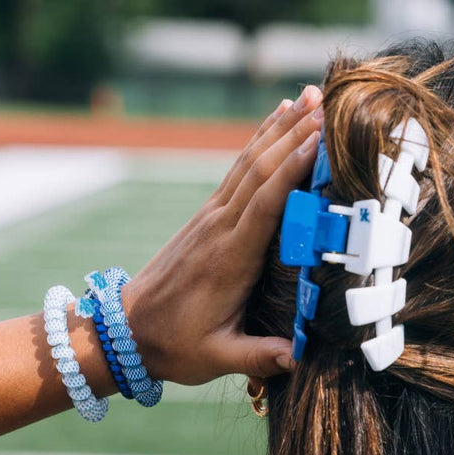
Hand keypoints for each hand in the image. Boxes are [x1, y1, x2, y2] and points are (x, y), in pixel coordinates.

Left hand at [122, 86, 322, 385]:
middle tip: (327, 102)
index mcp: (228, 259)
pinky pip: (239, 170)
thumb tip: (299, 356)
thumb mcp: (216, 358)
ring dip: (280, 127)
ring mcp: (211, 217)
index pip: (264, 205)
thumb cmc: (175, 346)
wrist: (126, 333)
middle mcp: (219, 228)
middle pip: (260, 171)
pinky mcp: (208, 216)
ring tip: (309, 95)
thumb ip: (258, 356)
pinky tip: (279, 117)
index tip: (318, 141)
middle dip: (294, 134)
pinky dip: (261, 140)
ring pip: (249, 162)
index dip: (291, 170)